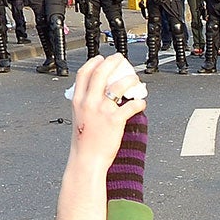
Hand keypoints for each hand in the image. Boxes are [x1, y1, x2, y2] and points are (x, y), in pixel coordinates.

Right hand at [67, 53, 144, 171]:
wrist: (87, 160)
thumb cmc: (84, 143)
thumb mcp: (79, 118)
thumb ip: (85, 104)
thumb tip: (96, 94)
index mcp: (77, 101)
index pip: (84, 74)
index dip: (94, 62)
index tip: (101, 58)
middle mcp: (89, 102)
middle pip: (101, 73)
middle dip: (112, 62)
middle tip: (120, 59)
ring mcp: (102, 110)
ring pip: (119, 86)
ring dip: (130, 80)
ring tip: (135, 79)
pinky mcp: (115, 120)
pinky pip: (131, 105)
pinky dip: (139, 102)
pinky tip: (141, 102)